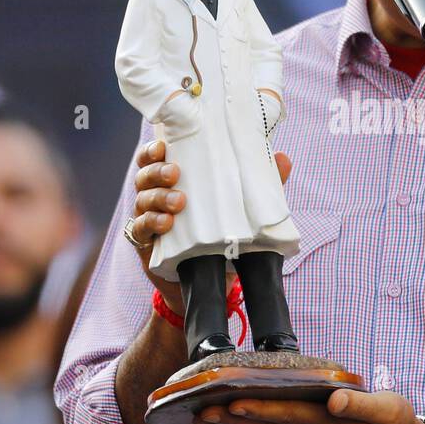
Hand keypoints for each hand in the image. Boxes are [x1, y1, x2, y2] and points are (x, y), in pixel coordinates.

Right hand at [128, 139, 292, 314]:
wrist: (211, 277)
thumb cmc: (220, 230)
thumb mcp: (238, 206)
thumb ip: (257, 183)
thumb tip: (284, 159)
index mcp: (172, 180)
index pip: (153, 157)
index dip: (153, 150)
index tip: (164, 147)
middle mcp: (154, 194)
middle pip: (144, 175)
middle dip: (157, 171)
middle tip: (176, 173)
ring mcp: (147, 218)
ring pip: (142, 200)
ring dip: (158, 198)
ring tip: (179, 202)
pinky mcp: (146, 243)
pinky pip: (140, 229)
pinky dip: (151, 223)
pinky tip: (166, 223)